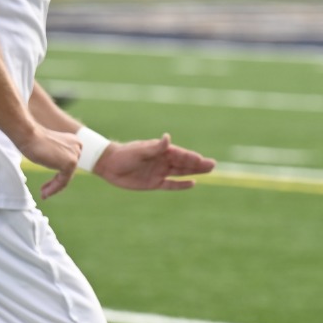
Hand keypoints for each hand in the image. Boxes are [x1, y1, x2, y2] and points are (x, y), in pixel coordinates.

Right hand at [19, 126, 83, 198]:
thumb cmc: (33, 141)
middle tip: (44, 192)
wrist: (29, 136)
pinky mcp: (70, 163)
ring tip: (43, 194)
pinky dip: (54, 189)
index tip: (46, 184)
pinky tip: (45, 193)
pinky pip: (63, 181)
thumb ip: (57, 156)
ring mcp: (75, 155)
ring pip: (66, 178)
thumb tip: (58, 173)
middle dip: (56, 183)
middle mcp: (78, 147)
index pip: (68, 164)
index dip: (58, 176)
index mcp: (74, 142)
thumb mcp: (49, 149)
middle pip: (68, 172)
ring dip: (54, 188)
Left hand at [92, 133, 215, 191]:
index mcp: (160, 151)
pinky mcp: (154, 183)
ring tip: (209, 171)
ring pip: (180, 172)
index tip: (203, 160)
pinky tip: (193, 183)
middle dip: (198, 164)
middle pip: (184, 163)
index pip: (180, 154)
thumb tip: (168, 137)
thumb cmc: (124, 154)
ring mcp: (159, 172)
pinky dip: (181, 184)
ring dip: (194, 172)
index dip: (191, 157)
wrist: (109, 165)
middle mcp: (162, 161)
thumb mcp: (140, 150)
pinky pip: (171, 184)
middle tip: (213, 165)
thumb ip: (155, 147)